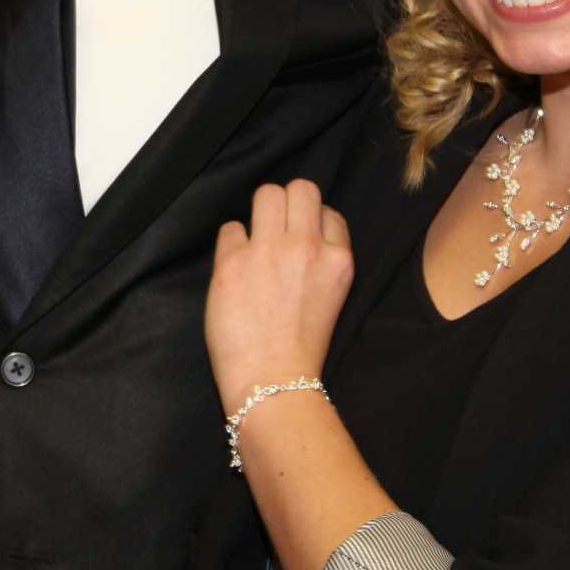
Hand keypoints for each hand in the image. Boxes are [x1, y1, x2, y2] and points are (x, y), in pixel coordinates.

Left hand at [205, 180, 354, 410]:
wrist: (273, 381)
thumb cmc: (301, 346)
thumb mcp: (333, 296)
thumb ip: (324, 259)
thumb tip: (302, 230)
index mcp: (338, 260)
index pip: (329, 213)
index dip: (312, 223)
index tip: (300, 241)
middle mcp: (307, 247)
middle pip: (300, 188)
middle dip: (287, 203)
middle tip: (275, 229)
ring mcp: (269, 251)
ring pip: (267, 194)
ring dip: (260, 211)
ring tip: (255, 239)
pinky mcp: (233, 261)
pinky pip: (231, 227)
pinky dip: (232, 243)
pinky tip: (235, 267)